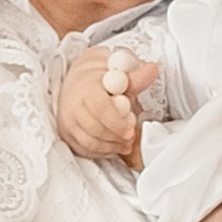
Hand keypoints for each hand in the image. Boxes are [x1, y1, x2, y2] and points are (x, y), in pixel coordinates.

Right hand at [56, 48, 154, 166]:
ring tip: (127, 144)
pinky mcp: (68, 135)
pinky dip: (102, 152)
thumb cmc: (103, 78)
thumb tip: (153, 70)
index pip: (100, 109)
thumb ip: (136, 76)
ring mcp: (68, 122)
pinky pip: (85, 150)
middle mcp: (72, 106)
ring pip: (89, 143)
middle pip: (94, 130)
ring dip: (111, 147)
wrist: (80, 82)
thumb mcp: (120, 72)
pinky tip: (115, 146)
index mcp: (86, 88)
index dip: (116, 123)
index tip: (131, 132)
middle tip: (132, 139)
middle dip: (116, 138)